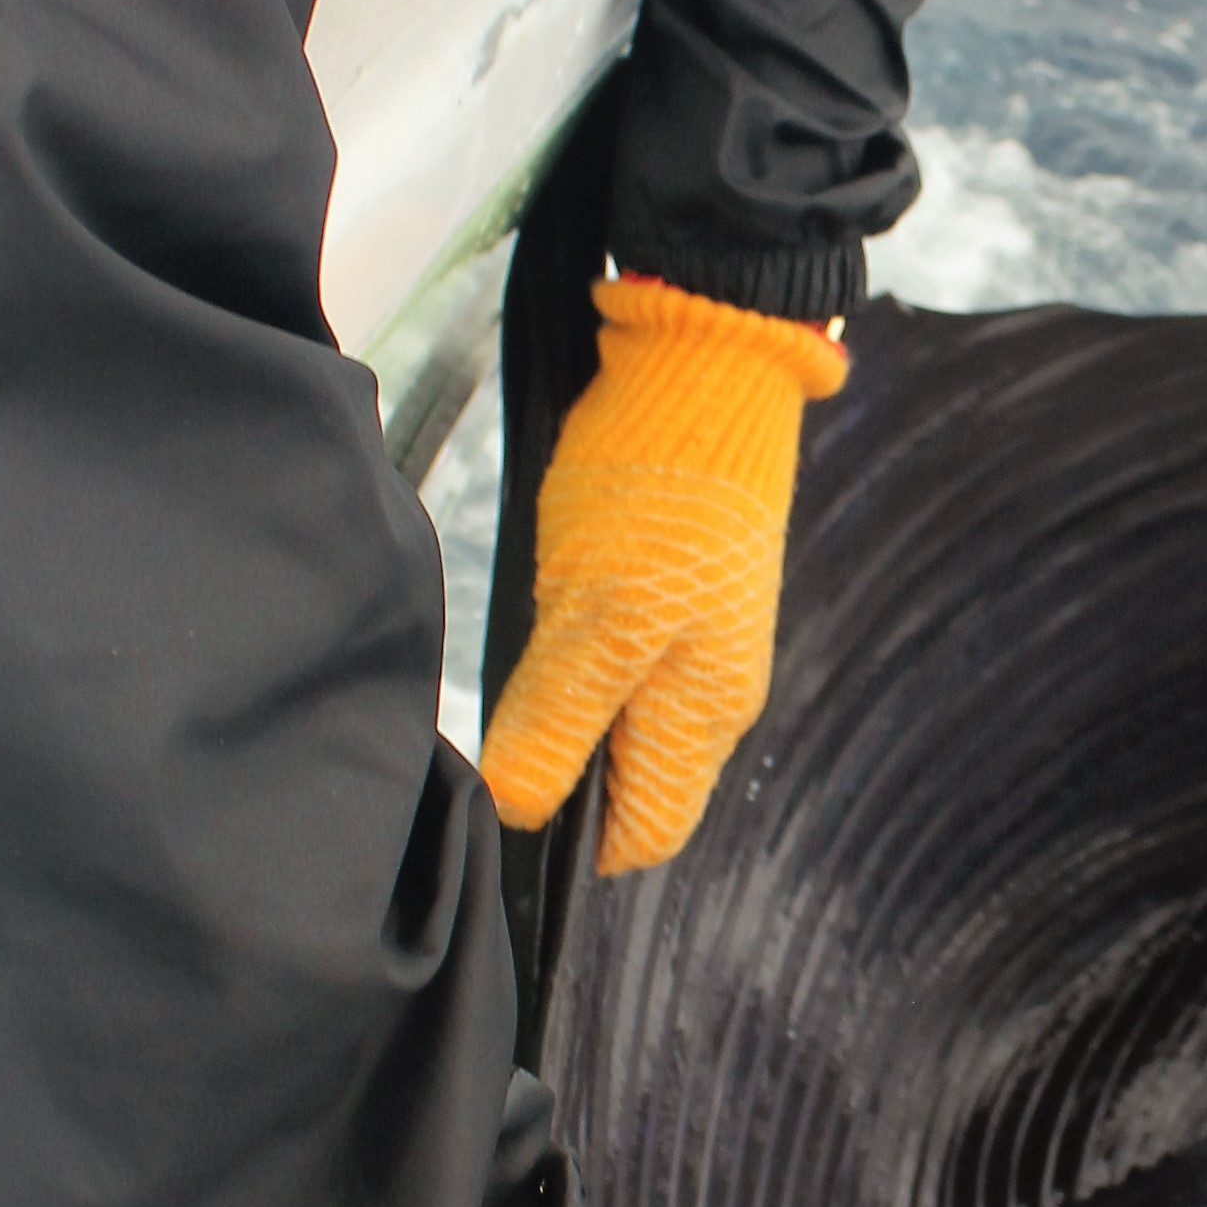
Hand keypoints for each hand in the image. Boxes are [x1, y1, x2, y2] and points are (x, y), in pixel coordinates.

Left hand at [477, 274, 847, 872]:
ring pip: (622, 720)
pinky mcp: (675, 588)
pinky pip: (621, 660)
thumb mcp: (592, 617)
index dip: (574, 842)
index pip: (645, 835)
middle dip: (563, 775)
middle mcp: (712, 691)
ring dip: (564, 711)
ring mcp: (698, 637)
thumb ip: (556, 722)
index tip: (503, 813)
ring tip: (515, 665)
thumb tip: (519, 812)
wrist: (706, 364)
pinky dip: (576, 656)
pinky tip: (544, 615)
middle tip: (494, 731)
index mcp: (704, 715)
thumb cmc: (656, 491)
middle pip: (632, 782)